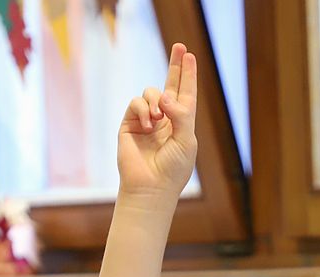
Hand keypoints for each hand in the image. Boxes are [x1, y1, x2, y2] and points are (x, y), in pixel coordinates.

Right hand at [117, 43, 197, 199]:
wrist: (150, 187)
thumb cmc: (173, 168)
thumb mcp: (186, 139)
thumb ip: (181, 113)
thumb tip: (164, 94)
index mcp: (182, 123)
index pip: (185, 94)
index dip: (188, 75)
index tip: (189, 55)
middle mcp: (165, 119)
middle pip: (169, 85)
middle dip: (175, 66)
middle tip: (180, 46)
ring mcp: (147, 120)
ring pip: (151, 92)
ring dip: (156, 101)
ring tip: (159, 119)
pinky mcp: (130, 124)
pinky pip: (136, 103)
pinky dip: (144, 109)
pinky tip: (149, 124)